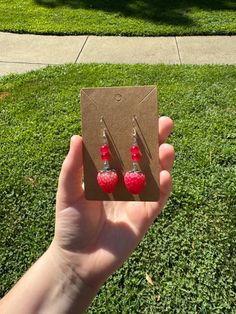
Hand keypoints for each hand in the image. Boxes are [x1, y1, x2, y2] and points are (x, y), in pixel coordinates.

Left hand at [51, 116, 174, 290]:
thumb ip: (73, 166)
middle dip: (154, 141)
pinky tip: (165, 177)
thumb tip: (77, 136)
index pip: (121, 148)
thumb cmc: (69, 223)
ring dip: (162, 162)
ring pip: (154, 176)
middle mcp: (123, 182)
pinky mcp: (144, 216)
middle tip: (165, 123)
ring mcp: (136, 198)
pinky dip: (163, 189)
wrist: (79, 258)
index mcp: (106, 173)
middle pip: (142, 158)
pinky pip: (157, 200)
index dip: (130, 132)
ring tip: (167, 149)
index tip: (139, 114)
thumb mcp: (68, 192)